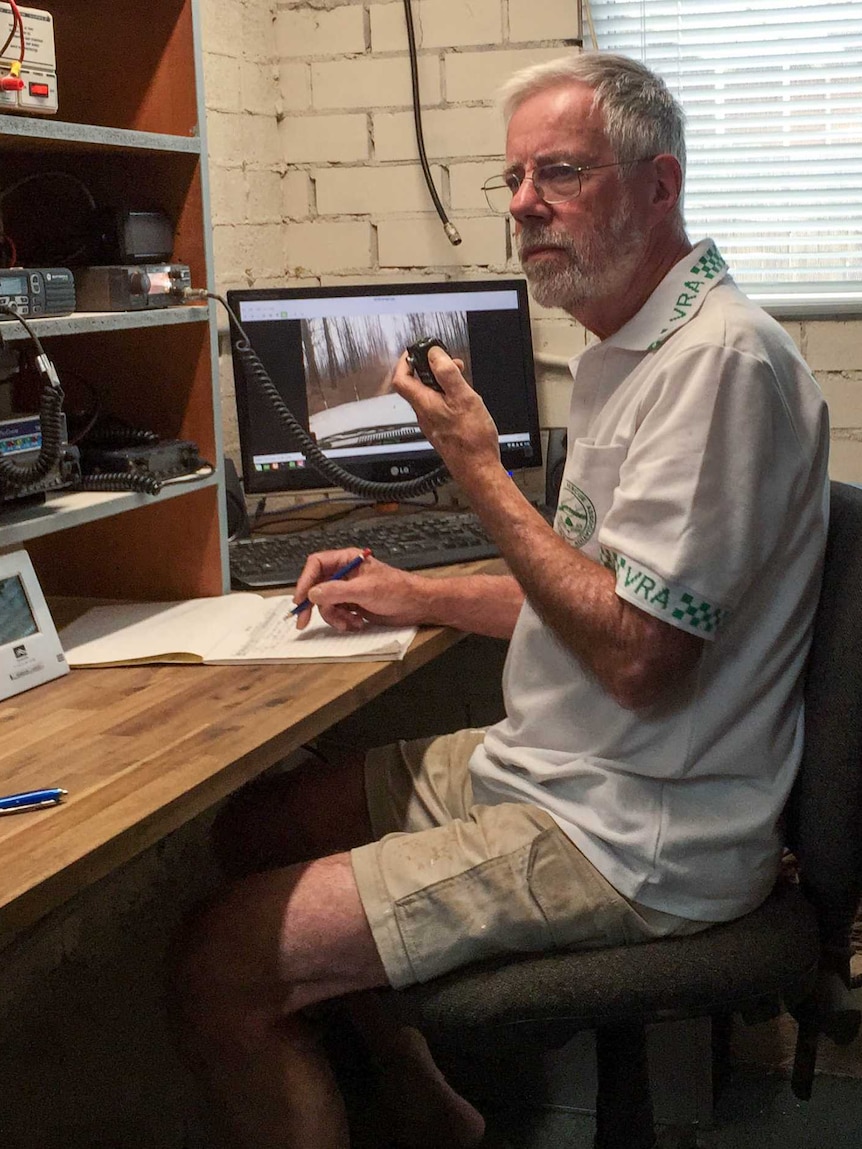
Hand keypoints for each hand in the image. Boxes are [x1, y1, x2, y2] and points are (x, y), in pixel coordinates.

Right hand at [292, 549, 428, 631]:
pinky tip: (357, 623)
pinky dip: (343, 621)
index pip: (316, 564)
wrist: (416, 605)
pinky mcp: (352, 604)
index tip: (300, 599)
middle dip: (313, 605)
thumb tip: (312, 594)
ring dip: (335, 616)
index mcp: (346, 560)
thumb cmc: (397, 590)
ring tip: (350, 622)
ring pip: (326, 604)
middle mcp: (344, 573)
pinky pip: (337, 613)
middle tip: (303, 621)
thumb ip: (337, 591)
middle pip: (316, 587)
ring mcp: (347, 590)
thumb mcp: (365, 590)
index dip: (305, 581)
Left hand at [392, 347, 502, 487]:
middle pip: (416, 385)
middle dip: (430, 369)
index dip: (405, 361)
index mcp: (424, 404)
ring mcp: (432, 424)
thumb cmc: (472, 440)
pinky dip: (447, 397)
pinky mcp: (441, 432)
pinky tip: (463, 400)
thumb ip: (447, 374)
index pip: (401, 378)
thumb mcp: (463, 397)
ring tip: (460, 379)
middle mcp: (424, 415)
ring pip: (428, 396)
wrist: (478, 470)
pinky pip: (438, 407)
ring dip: (441, 383)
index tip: (417, 351)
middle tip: (448, 362)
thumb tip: (434, 355)